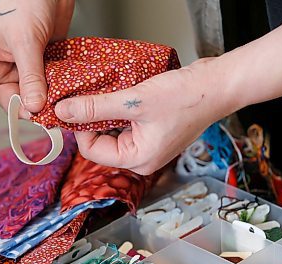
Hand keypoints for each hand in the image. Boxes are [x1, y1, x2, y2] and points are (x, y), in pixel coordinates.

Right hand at [0, 0, 74, 155]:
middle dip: (27, 110)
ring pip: (31, 99)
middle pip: (9, 103)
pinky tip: (67, 91)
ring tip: (60, 94)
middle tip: (47, 109)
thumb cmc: (26, 3)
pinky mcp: (43, 70)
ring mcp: (22, 71)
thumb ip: (31, 75)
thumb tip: (34, 108)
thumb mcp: (26, 40)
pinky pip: (47, 89)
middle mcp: (0, 71)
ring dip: (46, 101)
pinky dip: (56, 93)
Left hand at [55, 58, 237, 174]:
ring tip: (105, 93)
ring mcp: (149, 146)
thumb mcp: (133, 101)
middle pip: (102, 142)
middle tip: (86, 96)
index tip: (73, 106)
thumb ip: (95, 107)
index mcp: (138, 160)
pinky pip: (126, 125)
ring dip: (105, 113)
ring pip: (113, 131)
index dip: (80, 128)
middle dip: (92, 120)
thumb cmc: (186, 97)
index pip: (93, 151)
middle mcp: (142, 158)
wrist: (217, 85)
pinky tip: (119, 95)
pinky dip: (119, 110)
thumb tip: (64, 111)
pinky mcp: (153, 132)